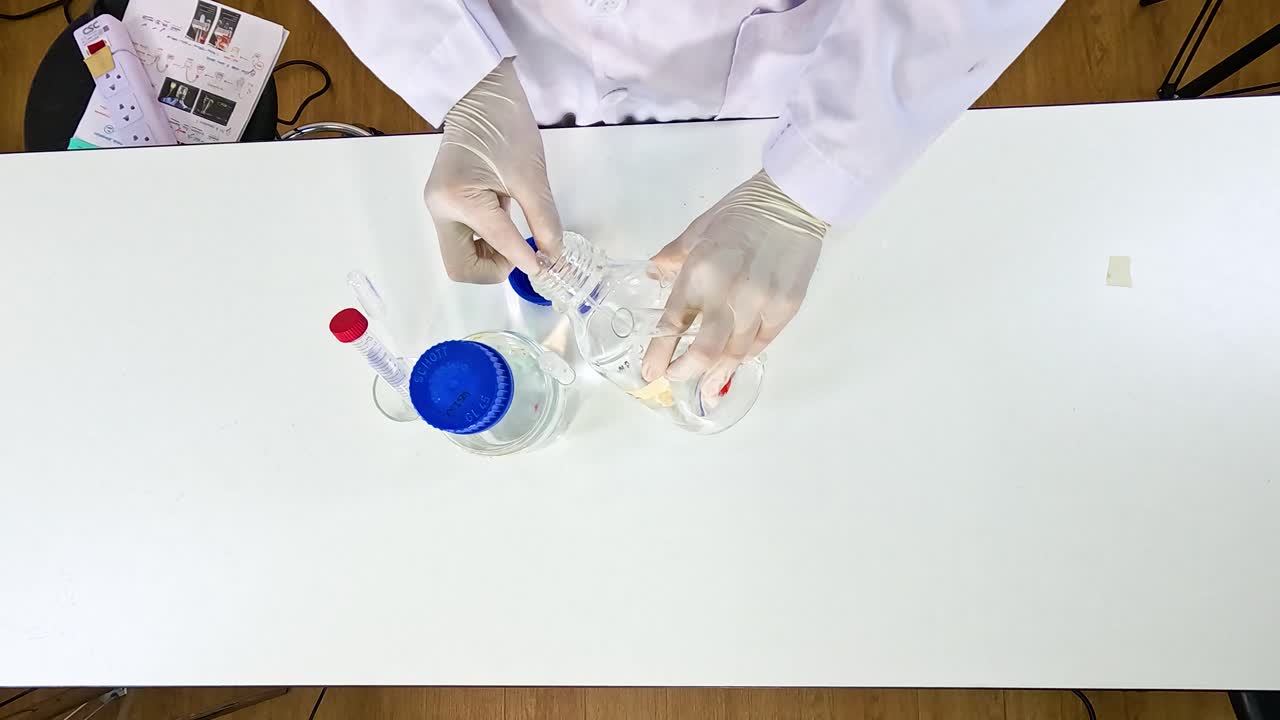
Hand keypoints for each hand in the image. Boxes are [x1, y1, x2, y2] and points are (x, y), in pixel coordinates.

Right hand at [424, 59, 561, 283]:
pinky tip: (503, 223)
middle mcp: (440, 209)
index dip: (527, 261)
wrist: (479, 94)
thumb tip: (553, 255)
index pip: (498, 244)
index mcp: (459, 199)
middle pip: (461, 267)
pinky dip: (484, 243)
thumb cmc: (505, 125)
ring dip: (489, 258)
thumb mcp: (531, 176)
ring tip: (514, 234)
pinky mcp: (444, 204)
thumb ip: (544, 220)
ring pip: (460, 257)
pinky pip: (462, 239)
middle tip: (522, 254)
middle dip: (495, 269)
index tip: (548, 266)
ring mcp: (438, 208)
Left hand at [642, 170, 828, 398]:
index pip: (673, 324)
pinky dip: (744, 355)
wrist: (793, 201)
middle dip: (687, 372)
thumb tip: (652, 276)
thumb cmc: (741, 211)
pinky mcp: (786, 308)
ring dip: (717, 374)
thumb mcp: (697, 230)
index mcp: (700, 272)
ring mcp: (761, 304)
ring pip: (735, 354)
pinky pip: (761, 343)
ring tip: (706, 388)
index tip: (650, 373)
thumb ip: (672, 258)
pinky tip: (734, 361)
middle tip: (677, 379)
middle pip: (705, 352)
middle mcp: (729, 293)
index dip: (659, 354)